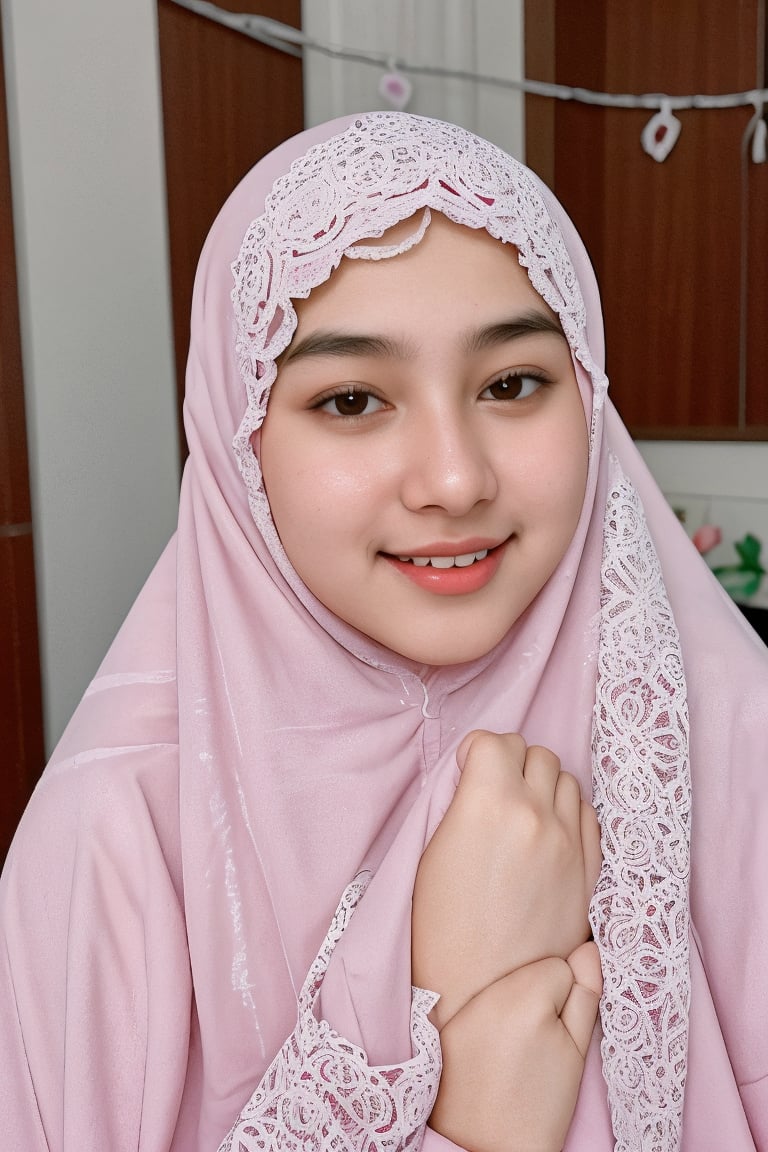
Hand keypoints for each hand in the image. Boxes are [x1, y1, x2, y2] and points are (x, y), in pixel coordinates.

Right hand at [412, 731, 600, 1029]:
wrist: (485, 993)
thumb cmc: (442, 927)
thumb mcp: (433, 852)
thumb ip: (460, 802)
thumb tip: (475, 777)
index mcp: (489, 804)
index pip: (494, 741)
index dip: (476, 752)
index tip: (468, 771)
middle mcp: (535, 814)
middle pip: (534, 753)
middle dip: (511, 763)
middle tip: (494, 791)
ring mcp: (569, 840)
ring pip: (564, 778)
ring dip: (542, 784)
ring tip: (522, 813)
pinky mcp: (590, 867)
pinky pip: (587, 812)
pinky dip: (567, 812)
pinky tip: (547, 833)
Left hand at [428, 942, 601, 1151]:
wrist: (487, 1148)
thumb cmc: (540, 1106)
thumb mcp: (576, 1052)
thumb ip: (586, 994)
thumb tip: (590, 948)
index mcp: (526, 996)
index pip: (560, 965)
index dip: (568, 1000)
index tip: (558, 1035)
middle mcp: (489, 992)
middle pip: (530, 970)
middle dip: (540, 996)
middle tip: (536, 1043)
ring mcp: (463, 1005)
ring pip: (506, 983)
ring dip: (515, 1004)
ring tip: (514, 1049)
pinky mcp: (444, 1020)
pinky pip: (479, 1000)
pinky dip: (489, 1015)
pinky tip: (490, 1049)